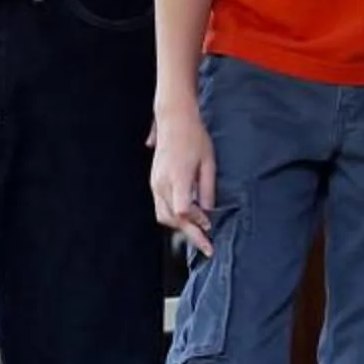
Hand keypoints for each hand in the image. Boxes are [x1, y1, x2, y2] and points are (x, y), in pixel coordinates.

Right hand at [150, 103, 218, 256]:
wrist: (174, 119)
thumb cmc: (194, 137)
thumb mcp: (208, 162)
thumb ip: (208, 188)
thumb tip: (209, 211)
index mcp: (177, 177)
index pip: (182, 211)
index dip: (196, 222)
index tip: (209, 226)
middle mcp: (162, 182)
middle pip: (172, 218)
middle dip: (189, 233)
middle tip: (206, 245)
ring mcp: (155, 182)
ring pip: (163, 215)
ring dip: (179, 226)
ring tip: (197, 232)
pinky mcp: (154, 181)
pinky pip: (160, 206)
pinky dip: (173, 216)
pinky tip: (186, 218)